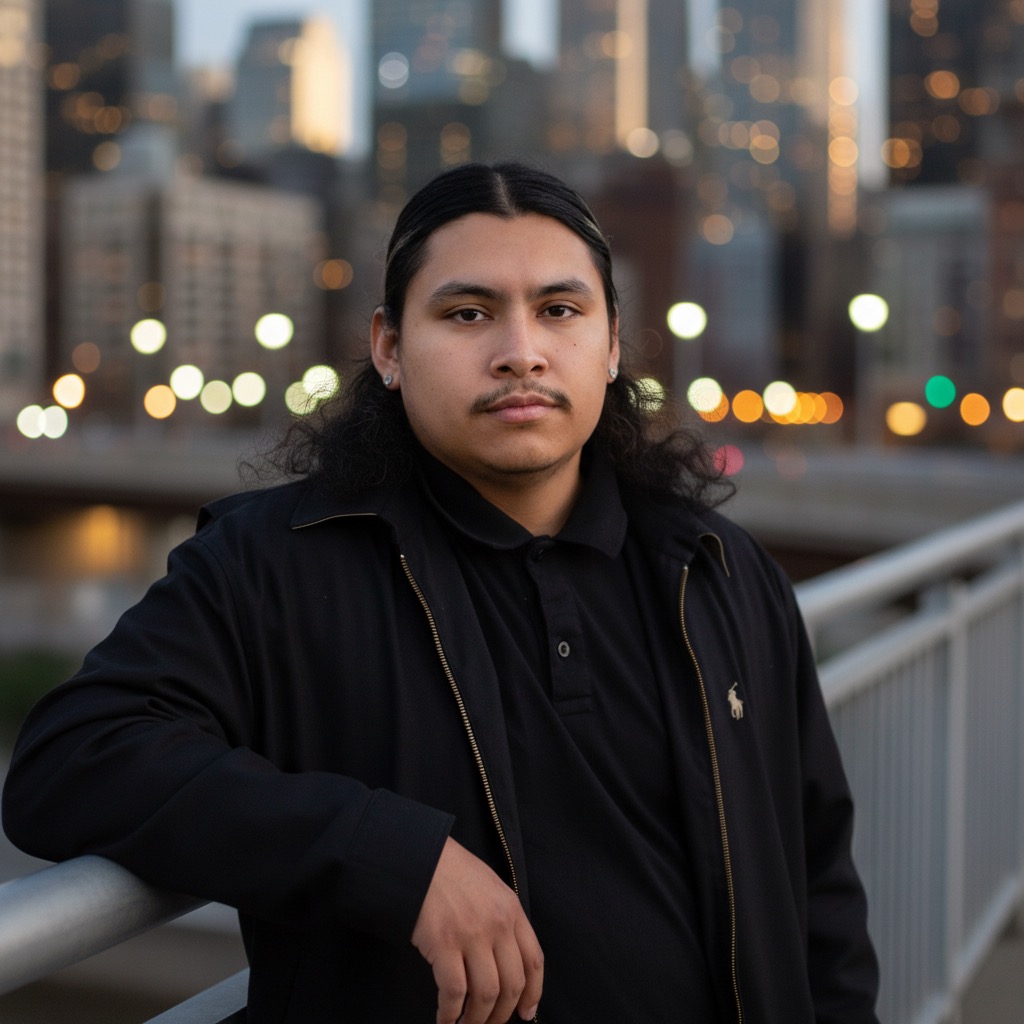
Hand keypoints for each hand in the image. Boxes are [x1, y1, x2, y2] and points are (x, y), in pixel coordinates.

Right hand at [412, 837, 543, 1023]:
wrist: (421, 857)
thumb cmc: (452, 873)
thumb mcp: (491, 888)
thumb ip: (503, 920)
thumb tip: (507, 962)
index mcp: (511, 910)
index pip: (534, 961)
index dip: (533, 994)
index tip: (526, 1014)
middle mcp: (497, 924)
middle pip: (512, 984)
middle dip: (502, 1015)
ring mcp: (471, 934)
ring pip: (486, 995)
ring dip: (477, 1020)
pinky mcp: (443, 944)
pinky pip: (454, 993)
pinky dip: (450, 1014)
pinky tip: (445, 1019)